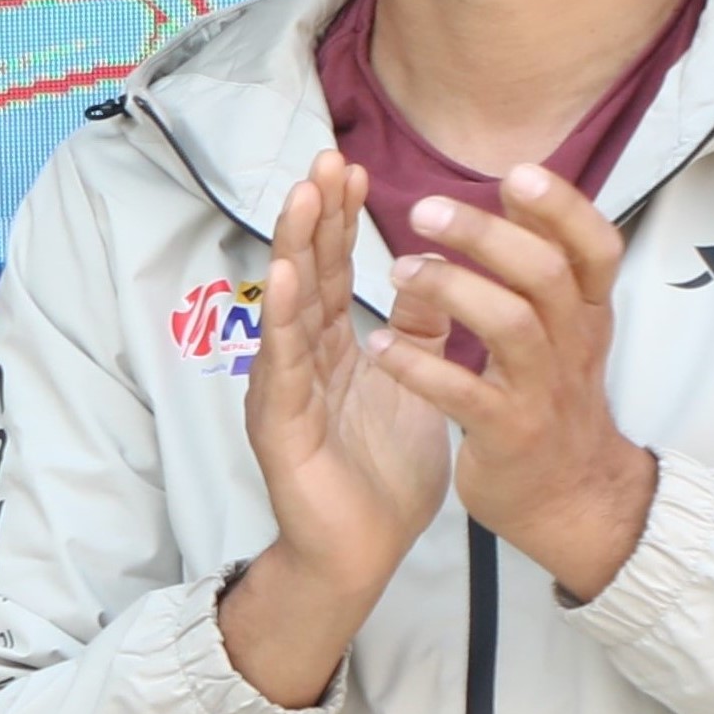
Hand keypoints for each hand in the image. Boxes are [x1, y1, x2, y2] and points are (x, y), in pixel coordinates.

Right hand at [222, 149, 450, 705]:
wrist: (361, 554)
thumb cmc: (381, 475)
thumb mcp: (411, 384)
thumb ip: (416, 330)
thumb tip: (434, 271)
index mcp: (333, 349)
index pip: (336, 271)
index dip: (341, 221)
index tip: (351, 168)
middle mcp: (301, 359)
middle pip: (308, 275)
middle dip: (315, 217)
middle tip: (323, 160)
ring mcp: (285, 390)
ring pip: (288, 310)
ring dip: (294, 250)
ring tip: (301, 198)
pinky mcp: (279, 426)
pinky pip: (282, 367)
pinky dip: (282, 321)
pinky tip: (287, 281)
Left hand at [373, 165, 656, 601]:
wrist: (571, 498)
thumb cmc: (553, 398)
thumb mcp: (565, 329)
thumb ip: (544, 264)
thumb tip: (519, 186)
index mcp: (588, 313)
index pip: (596, 247)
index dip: (562, 207)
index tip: (513, 173)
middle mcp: (574, 346)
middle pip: (546, 274)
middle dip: (485, 236)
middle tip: (422, 210)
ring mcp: (543, 392)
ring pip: (510, 325)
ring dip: (450, 290)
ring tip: (396, 272)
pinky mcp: (508, 435)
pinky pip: (464, 394)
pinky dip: (419, 367)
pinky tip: (379, 347)